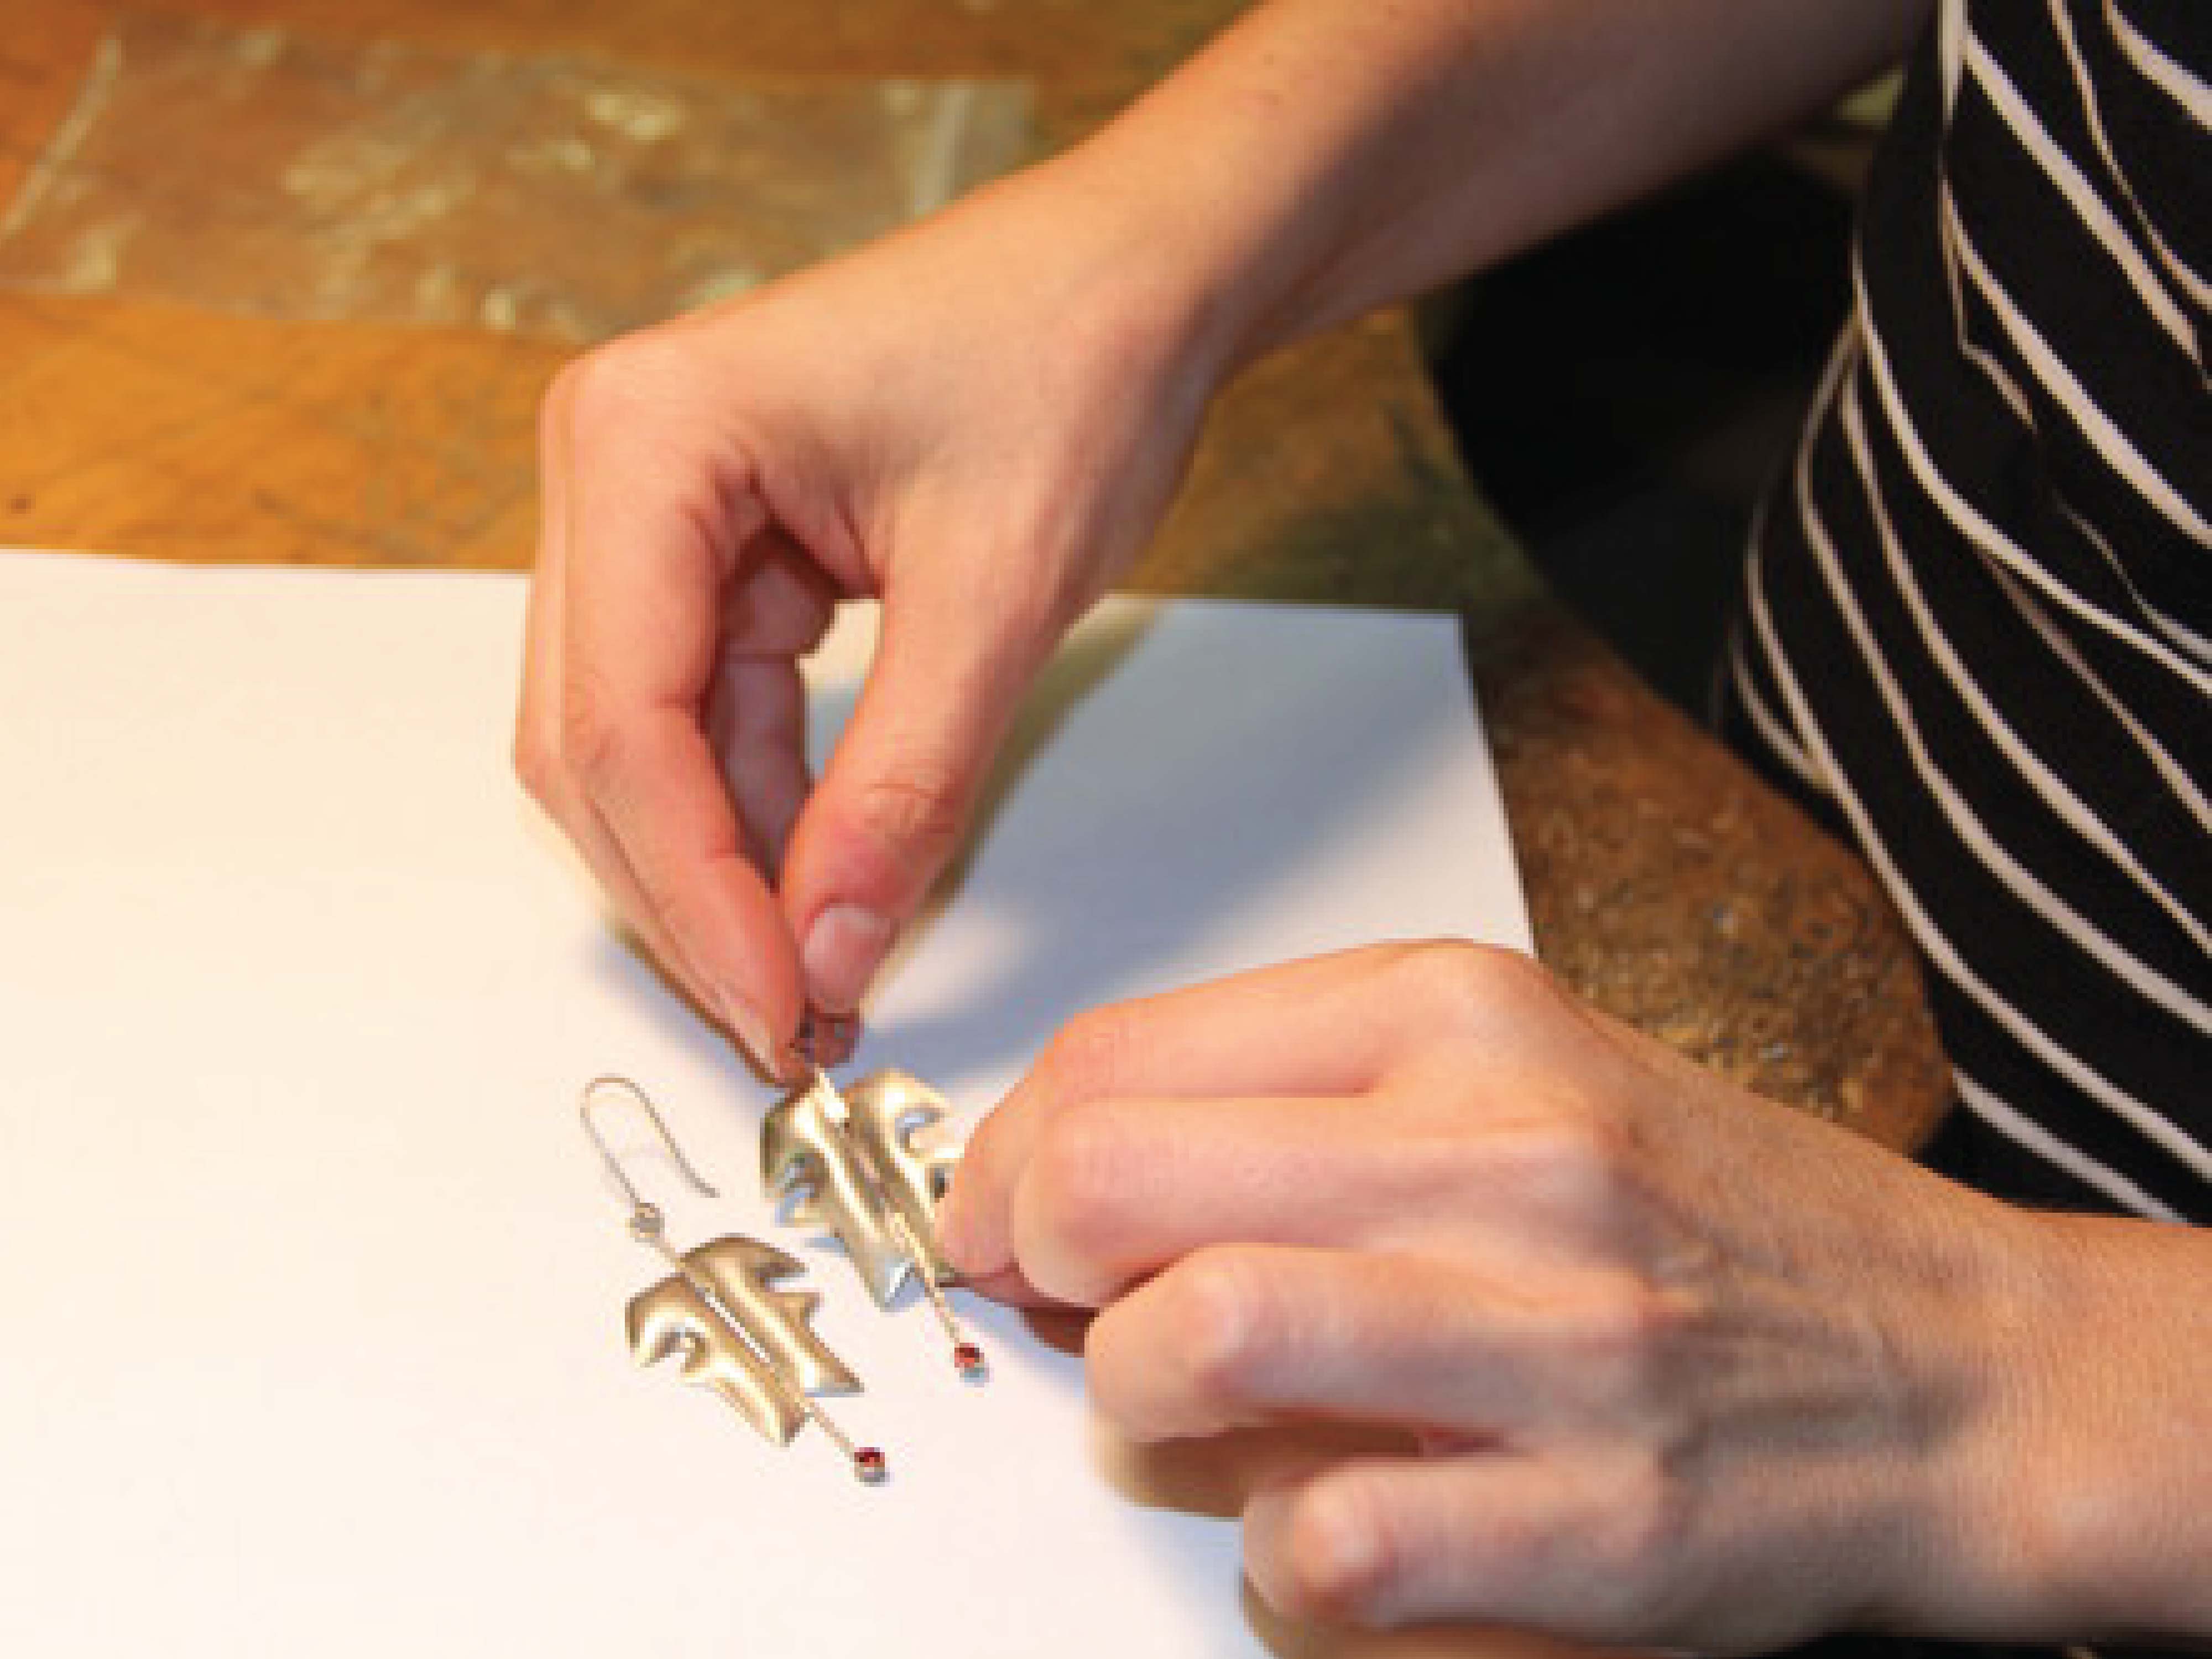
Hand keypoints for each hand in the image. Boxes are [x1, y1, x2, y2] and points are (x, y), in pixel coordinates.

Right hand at [515, 160, 1219, 1066]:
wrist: (1138, 274)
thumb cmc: (1074, 354)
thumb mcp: (998, 594)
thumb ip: (903, 787)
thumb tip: (830, 952)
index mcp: (645, 440)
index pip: (621, 721)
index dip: (692, 892)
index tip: (773, 1008)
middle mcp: (616, 468)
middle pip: (598, 744)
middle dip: (690, 896)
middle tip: (786, 1021)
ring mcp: (656, 511)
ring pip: (641, 746)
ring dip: (720, 869)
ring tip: (812, 979)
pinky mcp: (718, 551)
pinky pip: (708, 716)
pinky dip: (759, 812)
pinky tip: (817, 891)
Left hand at [940, 942, 2183, 1649]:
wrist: (1950, 1364)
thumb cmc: (1697, 1215)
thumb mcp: (1507, 1068)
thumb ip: (1292, 1092)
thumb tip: (1061, 1161)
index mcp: (1459, 1015)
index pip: (1121, 1052)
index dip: (1003, 1149)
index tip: (996, 1209)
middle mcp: (1504, 1150)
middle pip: (1117, 1178)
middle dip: (1032, 1255)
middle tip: (1062, 1303)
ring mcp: (1555, 1337)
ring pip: (1194, 1340)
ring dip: (1137, 1397)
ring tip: (1184, 1411)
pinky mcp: (1597, 1522)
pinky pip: (1320, 1546)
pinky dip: (1276, 1558)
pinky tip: (1324, 1527)